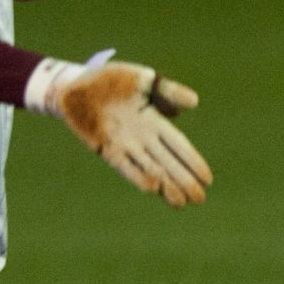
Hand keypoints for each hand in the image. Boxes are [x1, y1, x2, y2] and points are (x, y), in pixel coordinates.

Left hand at [41, 61, 210, 206]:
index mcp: (154, 120)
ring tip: (180, 203)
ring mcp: (124, 145)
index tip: (208, 179)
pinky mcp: (106, 149)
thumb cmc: (111, 80)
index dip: (193, 161)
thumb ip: (168, 92)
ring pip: (150, 168)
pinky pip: (125, 165)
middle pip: (168, 162)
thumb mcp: (143, 80)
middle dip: (183, 180)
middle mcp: (142, 137)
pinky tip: (152, 189)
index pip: (178, 145)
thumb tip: (195, 102)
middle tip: (199, 200)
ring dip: (166, 185)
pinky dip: (138, 176)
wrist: (76, 85)